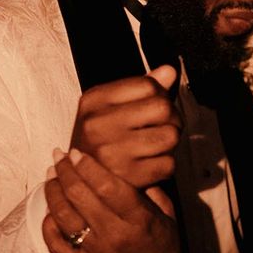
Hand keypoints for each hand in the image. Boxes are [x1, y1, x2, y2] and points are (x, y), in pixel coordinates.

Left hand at [43, 148, 189, 252]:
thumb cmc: (163, 247)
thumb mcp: (167, 214)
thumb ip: (151, 189)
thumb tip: (128, 165)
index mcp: (138, 219)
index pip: (107, 186)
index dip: (87, 166)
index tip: (76, 152)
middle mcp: (115, 235)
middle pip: (80, 196)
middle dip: (65, 171)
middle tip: (58, 157)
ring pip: (64, 216)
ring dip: (53, 192)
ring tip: (50, 176)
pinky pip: (56, 244)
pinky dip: (48, 224)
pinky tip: (49, 209)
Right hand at [69, 65, 180, 188]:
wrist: (81, 181)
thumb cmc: (101, 139)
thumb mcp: (111, 106)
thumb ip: (141, 86)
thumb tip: (169, 71)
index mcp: (94, 100)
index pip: (148, 85)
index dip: (160, 95)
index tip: (154, 107)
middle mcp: (98, 125)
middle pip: (163, 108)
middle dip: (171, 117)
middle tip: (161, 126)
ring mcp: (111, 153)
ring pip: (170, 136)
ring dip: (169, 142)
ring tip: (155, 145)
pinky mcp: (127, 178)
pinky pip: (168, 164)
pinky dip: (165, 165)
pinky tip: (150, 164)